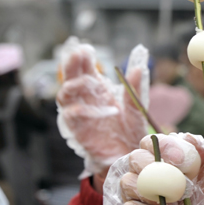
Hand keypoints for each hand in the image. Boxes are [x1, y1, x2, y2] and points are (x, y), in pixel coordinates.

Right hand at [56, 41, 147, 176]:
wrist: (128, 156)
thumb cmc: (130, 132)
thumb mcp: (136, 108)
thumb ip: (135, 89)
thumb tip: (139, 67)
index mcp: (97, 91)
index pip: (84, 69)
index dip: (82, 58)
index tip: (87, 49)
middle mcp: (85, 100)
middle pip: (69, 78)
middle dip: (72, 65)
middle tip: (79, 53)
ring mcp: (79, 115)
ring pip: (64, 95)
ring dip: (75, 84)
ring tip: (91, 80)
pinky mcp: (78, 131)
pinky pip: (72, 116)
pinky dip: (83, 110)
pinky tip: (101, 108)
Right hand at [103, 133, 203, 204]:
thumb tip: (188, 136)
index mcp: (166, 164)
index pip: (152, 142)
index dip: (165, 146)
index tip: (184, 162)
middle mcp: (148, 178)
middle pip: (135, 157)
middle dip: (154, 164)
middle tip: (178, 182)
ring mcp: (137, 200)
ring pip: (127, 181)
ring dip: (150, 189)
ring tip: (172, 203)